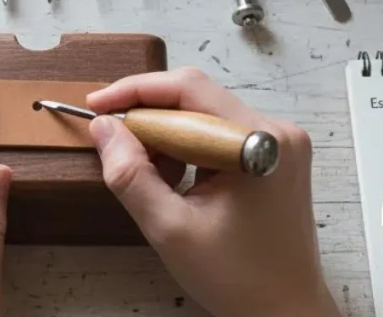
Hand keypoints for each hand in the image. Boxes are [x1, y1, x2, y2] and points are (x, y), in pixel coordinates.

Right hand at [86, 68, 340, 316]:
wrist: (285, 312)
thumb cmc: (237, 278)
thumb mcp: (169, 229)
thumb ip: (130, 174)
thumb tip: (103, 128)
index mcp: (257, 142)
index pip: (188, 88)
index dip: (135, 90)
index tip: (96, 105)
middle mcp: (275, 131)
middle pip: (195, 98)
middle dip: (148, 119)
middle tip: (114, 145)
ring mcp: (279, 142)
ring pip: (203, 115)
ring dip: (166, 136)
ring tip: (149, 175)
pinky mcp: (274, 154)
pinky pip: (218, 133)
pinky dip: (187, 148)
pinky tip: (174, 179)